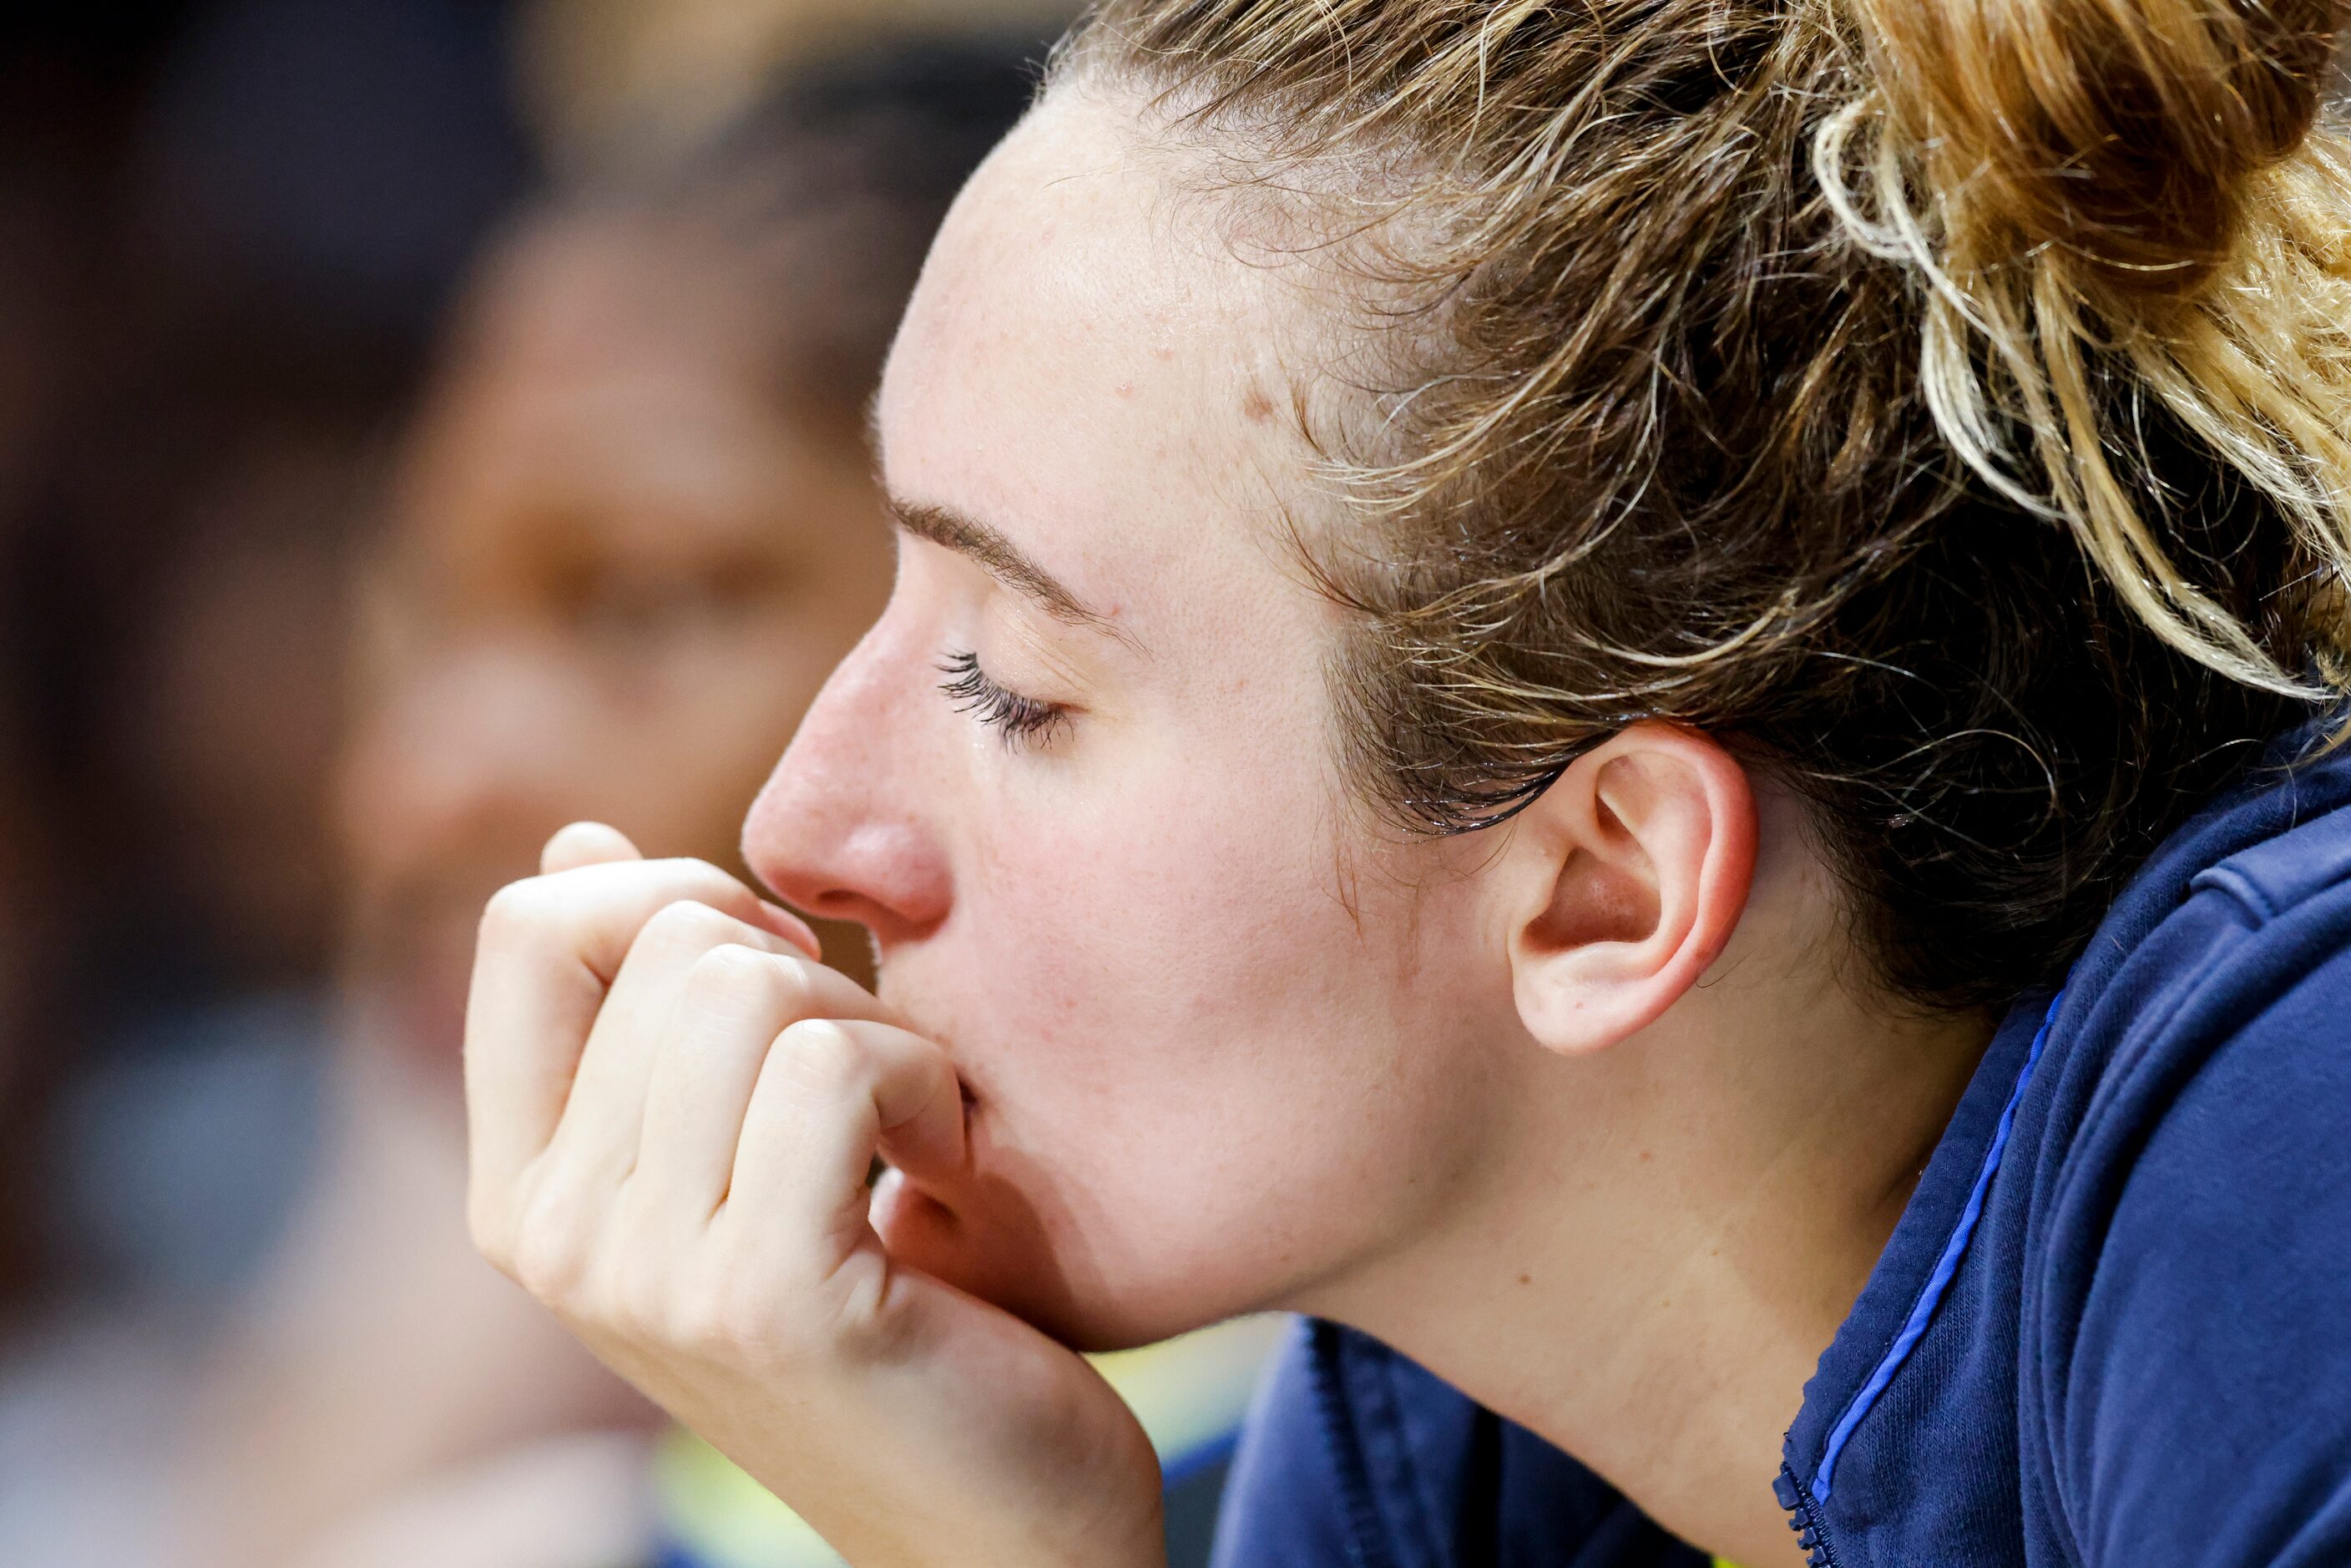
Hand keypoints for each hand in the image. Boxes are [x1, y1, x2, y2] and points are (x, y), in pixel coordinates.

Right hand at [463, 823, 1166, 1567]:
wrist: (991, 1525)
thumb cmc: (886, 1318)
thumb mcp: (734, 1156)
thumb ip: (648, 1017)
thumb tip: (578, 844)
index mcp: (526, 1188)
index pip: (533, 928)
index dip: (677, 897)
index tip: (778, 973)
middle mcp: (554, 1236)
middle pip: (667, 936)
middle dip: (808, 970)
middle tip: (869, 1085)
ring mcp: (644, 1274)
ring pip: (745, 984)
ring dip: (875, 1030)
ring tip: (907, 1133)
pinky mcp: (762, 1297)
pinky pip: (830, 1065)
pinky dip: (922, 1086)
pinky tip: (942, 1175)